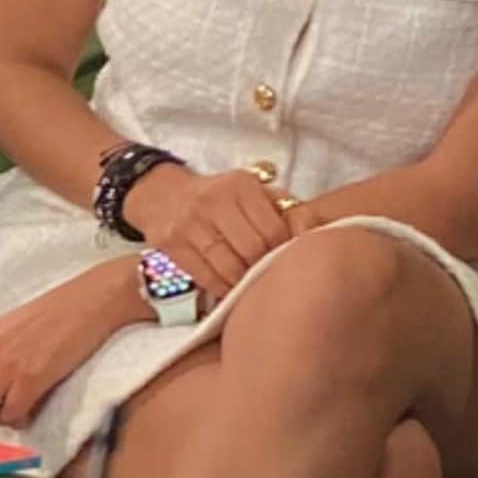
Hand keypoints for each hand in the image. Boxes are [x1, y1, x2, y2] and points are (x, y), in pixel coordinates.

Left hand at [0, 258, 140, 432]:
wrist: (87, 303)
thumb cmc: (56, 314)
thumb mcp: (9, 329)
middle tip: (1, 412)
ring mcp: (6, 367)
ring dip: (1, 419)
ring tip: (19, 410)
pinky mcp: (30, 378)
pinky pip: (12, 415)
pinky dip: (20, 420)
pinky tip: (32, 411)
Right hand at [117, 161, 296, 291]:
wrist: (162, 195)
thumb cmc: (218, 197)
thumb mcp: (251, 192)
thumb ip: (283, 209)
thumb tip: (316, 233)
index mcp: (241, 186)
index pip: (274, 229)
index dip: (284, 252)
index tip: (288, 264)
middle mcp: (214, 201)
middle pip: (253, 249)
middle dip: (264, 269)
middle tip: (271, 280)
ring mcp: (190, 223)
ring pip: (229, 267)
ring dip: (244, 284)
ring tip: (252, 289)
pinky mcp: (173, 244)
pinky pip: (206, 277)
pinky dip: (222, 288)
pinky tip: (230, 291)